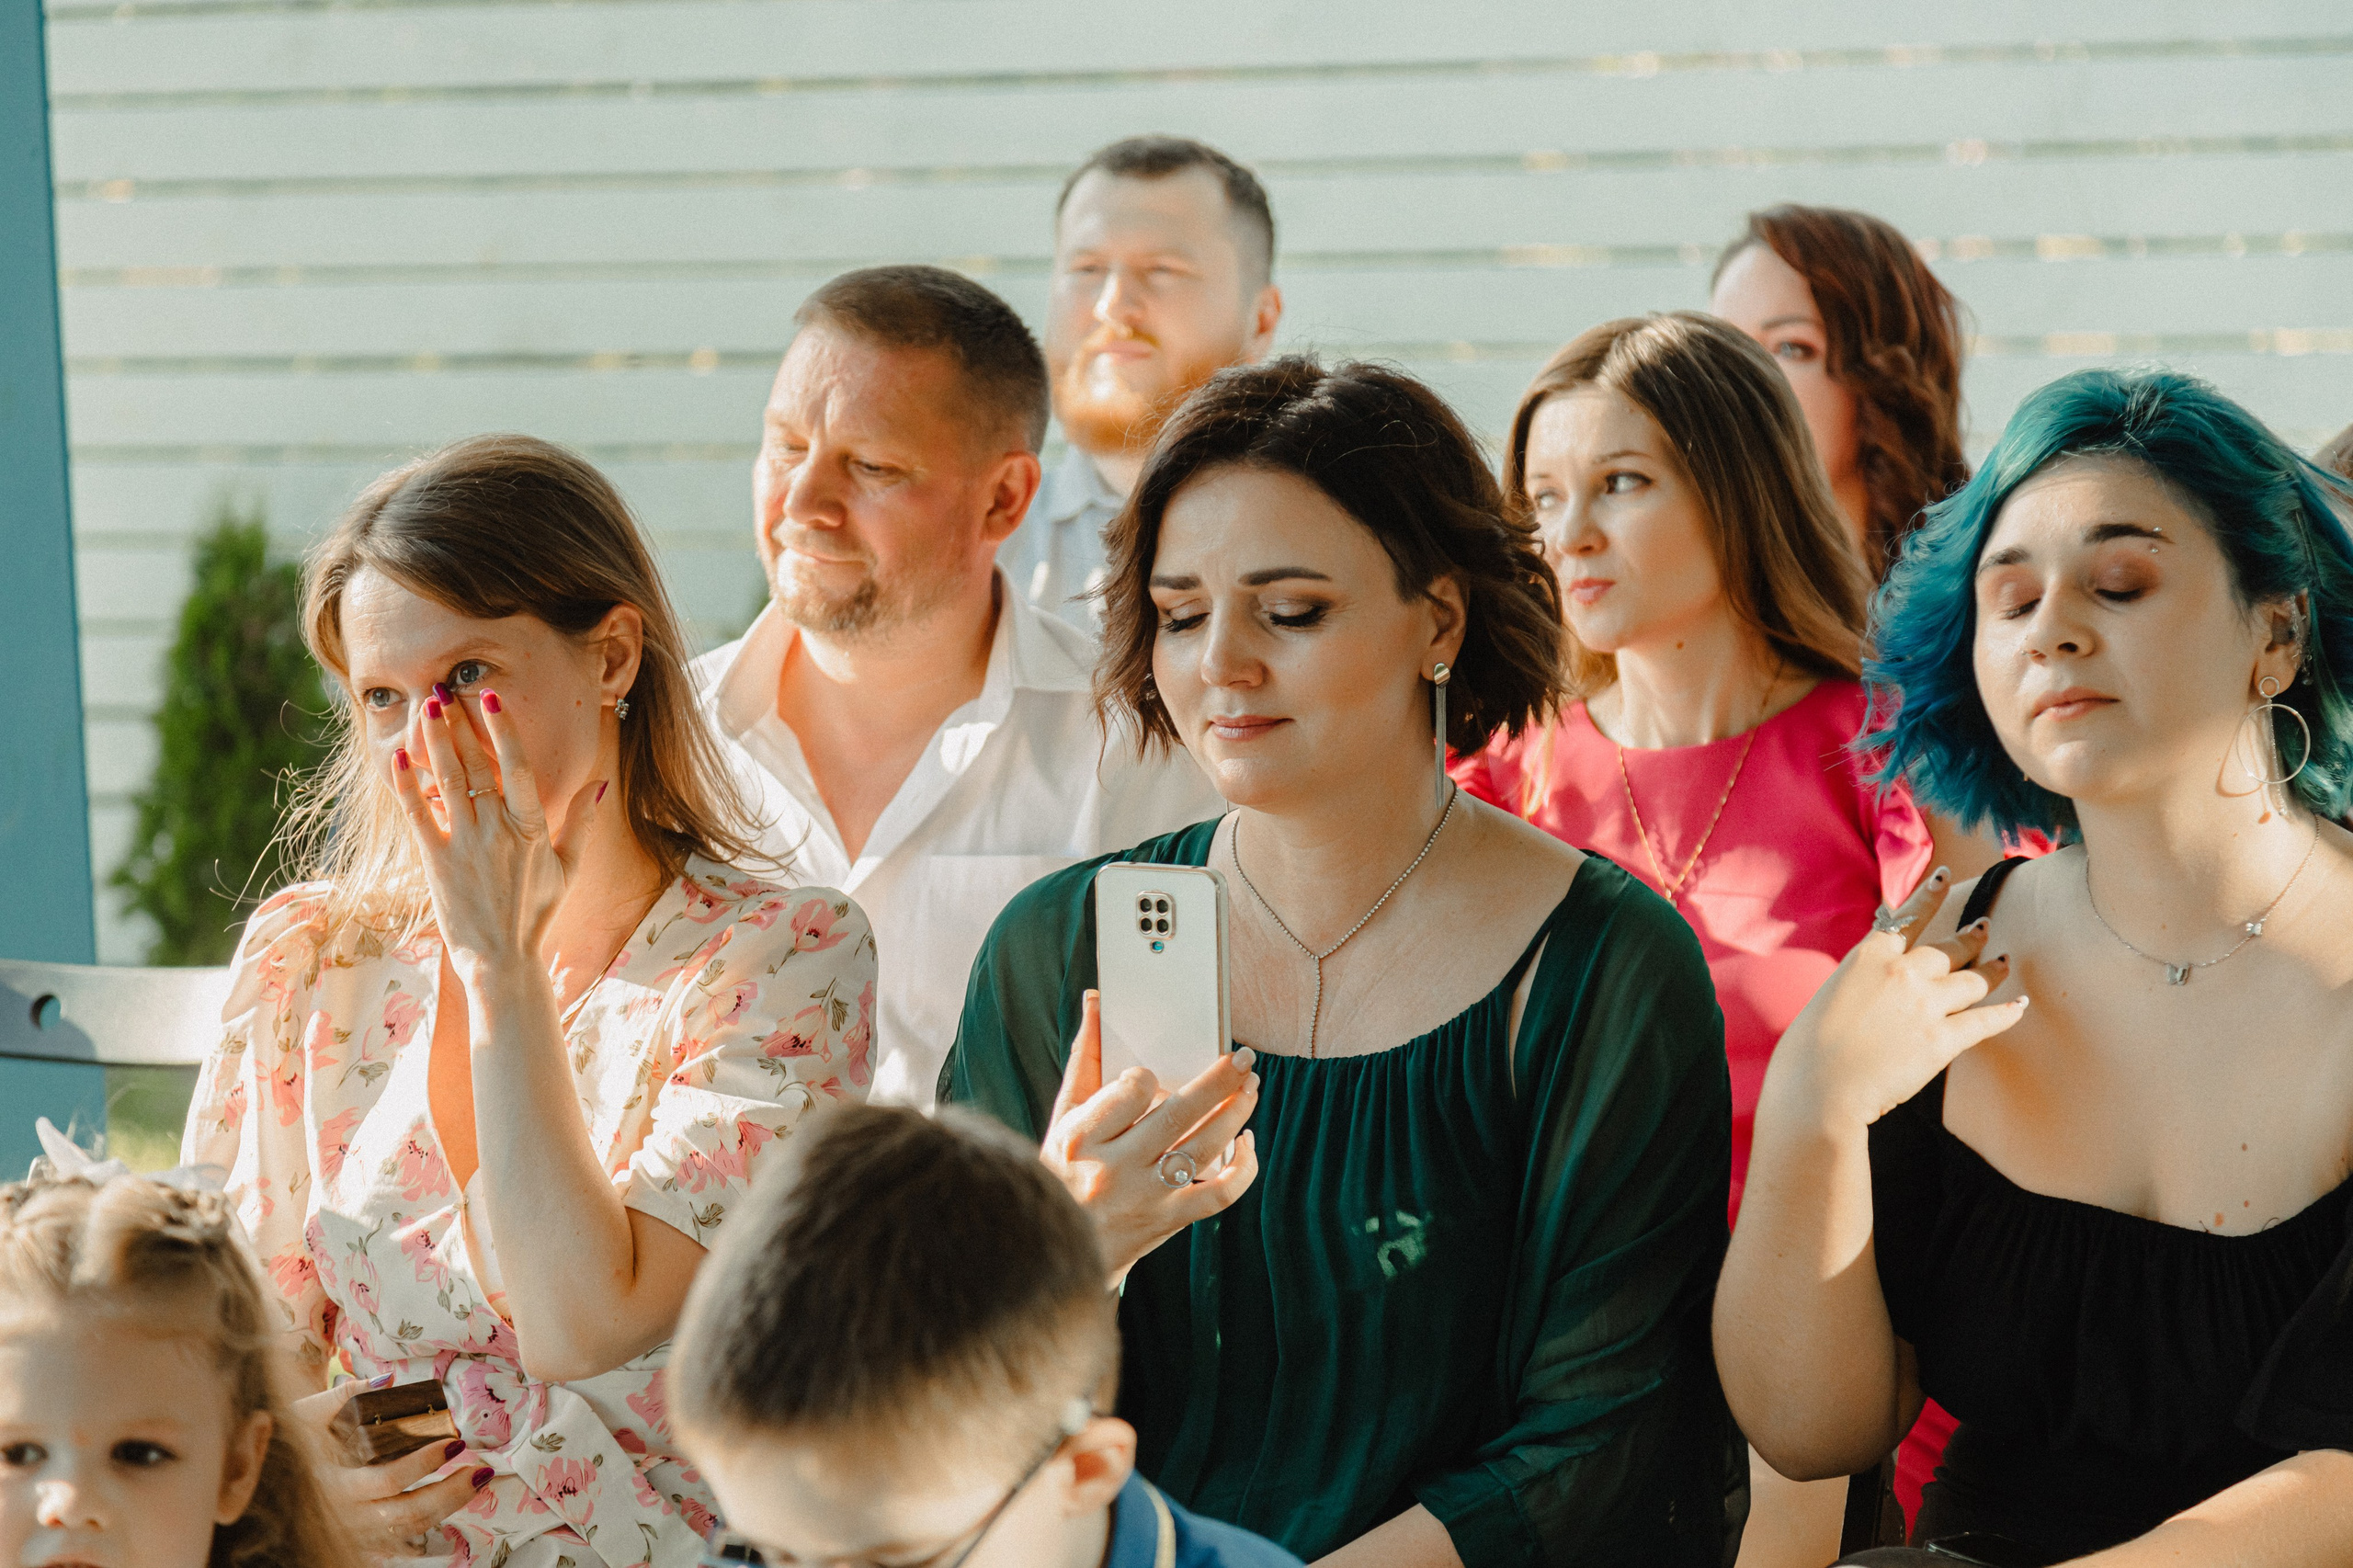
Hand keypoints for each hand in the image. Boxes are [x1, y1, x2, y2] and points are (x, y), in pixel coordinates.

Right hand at [289, 1380, 492, 1557]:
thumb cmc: (280, 1442)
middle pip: (405, 1514)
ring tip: (477, 1481)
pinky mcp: (356, 1542)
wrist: (252, 1481)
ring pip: (407, 1531)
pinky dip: (427, 1528)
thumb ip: (342, 1395)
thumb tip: (388, 1378)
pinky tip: (450, 1506)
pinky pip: (397, 1543)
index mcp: (330, 1482)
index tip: (454, 1442)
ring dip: (447, 1508)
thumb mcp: (302, 1414)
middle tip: (481, 1470)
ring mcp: (350, 1533)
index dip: (422, 1465)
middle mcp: (343, 1515)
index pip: (386, 1481)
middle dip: (449, 1494)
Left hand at [390, 688, 604, 975]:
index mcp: (532, 830)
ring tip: (425, 707)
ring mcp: (464, 845)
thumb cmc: (538, 914)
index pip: (516, 769)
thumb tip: (599, 782)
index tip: (490, 699)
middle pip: (475, 766)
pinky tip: (396, 756)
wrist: (501, 959)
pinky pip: (418, 815)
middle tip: (444, 689)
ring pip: (447, 782)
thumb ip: (582, 823)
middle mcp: (497, 832)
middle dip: (459, 724)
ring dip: (434, 742)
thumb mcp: (568, 868)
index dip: (502, 732)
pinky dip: (405, 784)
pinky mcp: (435, 862)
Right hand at [1041, 991, 1259, 1281]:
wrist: (1060, 1249)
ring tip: (1250, 1086)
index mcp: (1081, 1138)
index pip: (1130, 1090)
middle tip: (1244, 1057)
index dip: (1147, 1076)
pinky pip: (1219, 1193)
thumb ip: (1085, 1058)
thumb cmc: (1066, 1170)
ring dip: (1235, 1112)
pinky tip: (1245, 1140)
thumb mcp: (1063, 1117)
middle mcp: (1114, 1168)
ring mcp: (1146, 1198)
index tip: (1150, 1075)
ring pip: (1204, 1148)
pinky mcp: (1170, 1219)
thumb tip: (1096, 999)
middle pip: (1178, 1115)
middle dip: (1218, 1080)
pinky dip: (1243, 1167)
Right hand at [1774, 867, 2030, 1132]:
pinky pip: (1984, 1021)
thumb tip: (1877, 988)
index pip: (1909, 916)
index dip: (1930, 895)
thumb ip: (1861, 982)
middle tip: (1983, 928)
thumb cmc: (1808, 1049)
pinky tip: (2019, 1006)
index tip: (1945, 877)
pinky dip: (2006, 1013)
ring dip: (1993, 970)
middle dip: (1971, 936)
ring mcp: (1926, 1005)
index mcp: (1869, 956)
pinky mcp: (1942, 1041)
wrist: (1818, 1088)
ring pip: (1973, 980)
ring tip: (2003, 962)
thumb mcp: (1830, 995)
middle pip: (1949, 948)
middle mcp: (1903, 972)